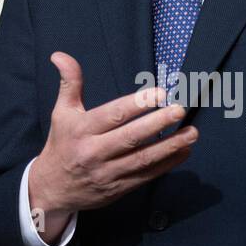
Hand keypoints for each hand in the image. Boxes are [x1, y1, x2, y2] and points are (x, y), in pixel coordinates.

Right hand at [28, 53, 197, 225]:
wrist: (52, 189)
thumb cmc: (61, 145)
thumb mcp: (61, 113)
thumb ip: (69, 83)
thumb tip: (60, 55)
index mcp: (82, 130)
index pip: (113, 115)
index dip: (137, 104)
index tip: (160, 93)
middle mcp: (94, 152)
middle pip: (131, 137)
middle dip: (158, 123)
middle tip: (179, 110)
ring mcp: (107, 173)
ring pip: (143, 159)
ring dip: (170, 146)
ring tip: (192, 133)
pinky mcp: (118, 189)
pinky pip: (146, 176)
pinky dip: (167, 164)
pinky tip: (183, 152)